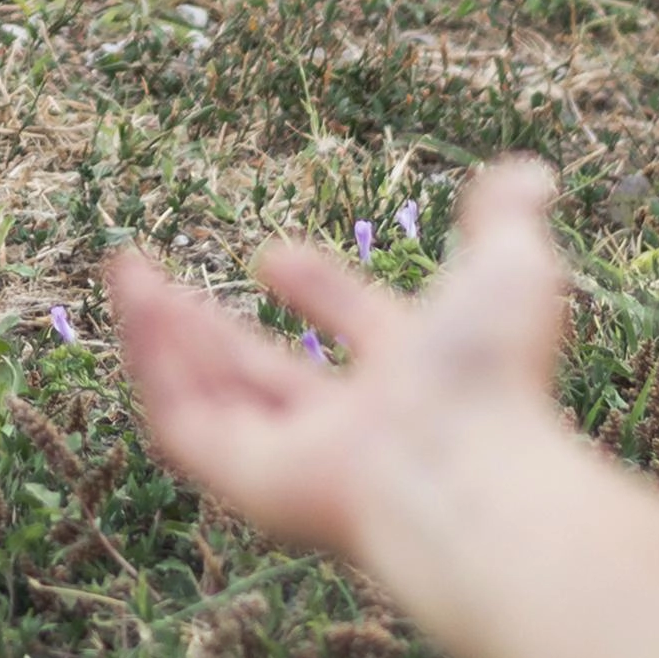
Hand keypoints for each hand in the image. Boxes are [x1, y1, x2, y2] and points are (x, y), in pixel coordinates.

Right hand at [104, 156, 573, 568]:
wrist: (464, 468)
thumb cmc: (492, 378)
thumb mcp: (507, 272)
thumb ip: (505, 220)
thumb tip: (531, 171)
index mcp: (413, 379)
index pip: (357, 331)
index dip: (318, 290)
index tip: (274, 257)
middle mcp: (354, 425)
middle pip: (263, 372)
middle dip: (206, 323)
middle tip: (154, 273)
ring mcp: (299, 459)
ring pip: (214, 397)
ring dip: (165, 335)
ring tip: (126, 272)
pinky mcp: (252, 486)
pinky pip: (186, 428)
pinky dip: (157, 371)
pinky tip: (138, 312)